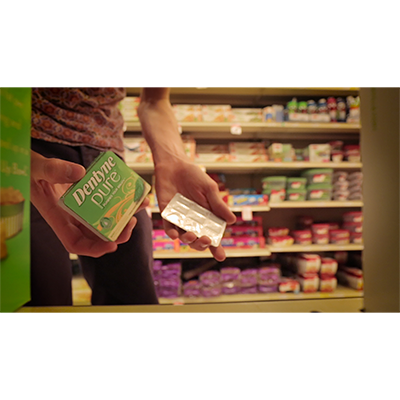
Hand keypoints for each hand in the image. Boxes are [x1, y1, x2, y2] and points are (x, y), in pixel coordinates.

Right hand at [31, 151, 148, 256]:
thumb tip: (80, 173)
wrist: (34, 164)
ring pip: (106, 219)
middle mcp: (71, 217)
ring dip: (125, 215)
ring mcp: (82, 207)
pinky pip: (107, 202)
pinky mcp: (89, 196)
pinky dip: (122, 199)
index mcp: (57, 217)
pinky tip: (135, 192)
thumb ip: (53, 170)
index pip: (75, 243)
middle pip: (96, 235)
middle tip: (131, 221)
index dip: (94, 248)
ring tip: (140, 205)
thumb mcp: (38, 169)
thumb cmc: (31, 171)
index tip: (111, 245)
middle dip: (116, 233)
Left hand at [154, 158, 235, 260]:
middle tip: (205, 239)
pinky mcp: (166, 214)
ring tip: (191, 235)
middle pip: (198, 240)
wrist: (174, 164)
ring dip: (188, 240)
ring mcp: (179, 219)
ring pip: (184, 238)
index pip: (213, 235)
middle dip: (202, 244)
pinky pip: (169, 228)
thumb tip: (232, 221)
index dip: (217, 247)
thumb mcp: (209, 189)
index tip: (221, 257)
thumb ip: (218, 205)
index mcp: (207, 216)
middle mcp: (193, 221)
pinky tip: (175, 234)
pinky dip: (172, 233)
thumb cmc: (194, 176)